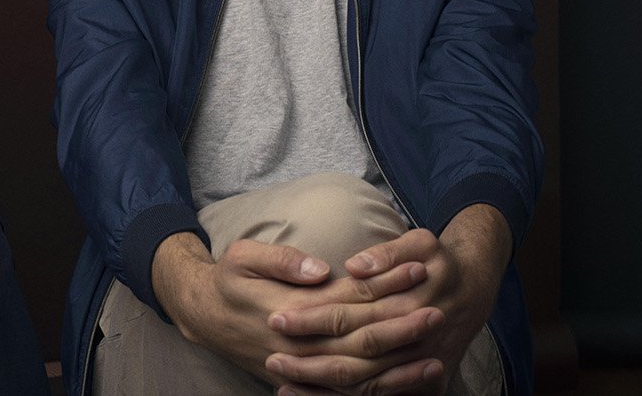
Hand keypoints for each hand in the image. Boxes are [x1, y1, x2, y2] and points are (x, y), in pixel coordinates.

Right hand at [153, 234, 427, 387]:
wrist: (203, 317)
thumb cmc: (227, 281)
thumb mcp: (242, 258)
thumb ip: (282, 261)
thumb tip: (321, 270)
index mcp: (290, 310)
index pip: (348, 299)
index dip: (385, 284)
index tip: (417, 266)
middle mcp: (300, 345)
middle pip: (361, 339)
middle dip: (402, 325)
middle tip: (439, 309)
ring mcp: (304, 368)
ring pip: (361, 370)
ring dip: (399, 362)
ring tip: (436, 349)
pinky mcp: (307, 380)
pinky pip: (350, 390)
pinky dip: (383, 385)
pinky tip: (409, 378)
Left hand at [265, 206, 509, 394]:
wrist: (477, 288)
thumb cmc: (439, 261)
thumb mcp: (421, 242)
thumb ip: (388, 252)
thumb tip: (355, 266)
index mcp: (405, 301)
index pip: (347, 313)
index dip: (311, 317)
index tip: (277, 317)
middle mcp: (411, 338)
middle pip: (351, 355)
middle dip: (309, 360)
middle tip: (271, 358)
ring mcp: (417, 364)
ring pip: (363, 384)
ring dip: (322, 387)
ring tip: (282, 383)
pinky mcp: (422, 380)